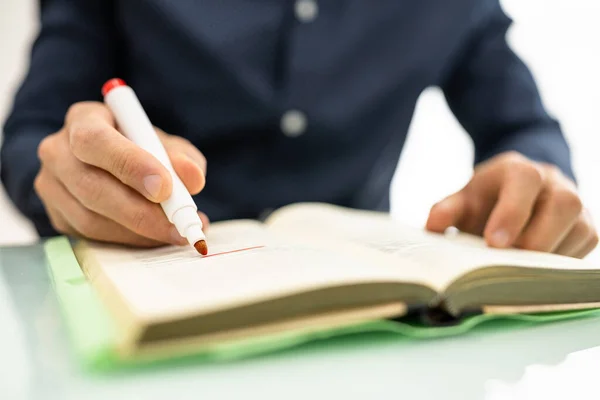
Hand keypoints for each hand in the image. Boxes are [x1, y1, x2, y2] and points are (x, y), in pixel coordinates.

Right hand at [34, 101, 208, 246]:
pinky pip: (92, 237)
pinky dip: (130, 241)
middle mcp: (58, 151)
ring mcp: (52, 187)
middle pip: (90, 185)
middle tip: (179, 223)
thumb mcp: (165, 144)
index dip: (129, 165)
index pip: (95, 140)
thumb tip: (194, 179)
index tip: (165, 188)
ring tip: (177, 233)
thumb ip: (182, 157)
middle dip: (140, 210)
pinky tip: (156, 237)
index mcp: (83, 119)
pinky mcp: (58, 216)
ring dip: (139, 232)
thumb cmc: (141, 148)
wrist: (112, 165)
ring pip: (90, 219)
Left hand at [426, 152, 597, 257]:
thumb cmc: (486, 200)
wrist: (513, 196)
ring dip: (550, 257)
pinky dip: (562, 266)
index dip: (512, 212)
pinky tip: (537, 275)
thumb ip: (446, 210)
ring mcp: (577, 205)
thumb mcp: (463, 200)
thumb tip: (432, 227)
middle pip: (564, 204)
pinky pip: (586, 247)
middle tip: (509, 264)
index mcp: (519, 169)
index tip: (492, 243)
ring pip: (581, 229)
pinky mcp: (586, 228)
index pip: (525, 180)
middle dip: (537, 239)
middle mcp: (554, 183)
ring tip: (520, 273)